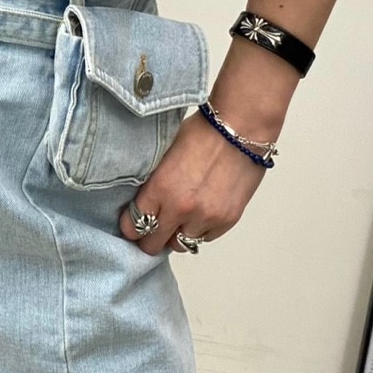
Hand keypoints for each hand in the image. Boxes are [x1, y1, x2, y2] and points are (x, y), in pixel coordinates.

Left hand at [118, 108, 271, 255]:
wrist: (242, 128)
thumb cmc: (204, 132)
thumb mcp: (165, 154)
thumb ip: (154, 183)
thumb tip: (144, 202)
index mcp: (160, 188)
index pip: (133, 226)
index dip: (130, 227)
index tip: (131, 224)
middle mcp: (181, 208)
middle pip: (153, 245)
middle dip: (149, 237)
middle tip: (151, 229)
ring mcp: (206, 217)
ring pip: (180, 244)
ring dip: (177, 234)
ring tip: (180, 218)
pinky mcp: (227, 220)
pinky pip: (205, 238)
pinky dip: (200, 229)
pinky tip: (201, 212)